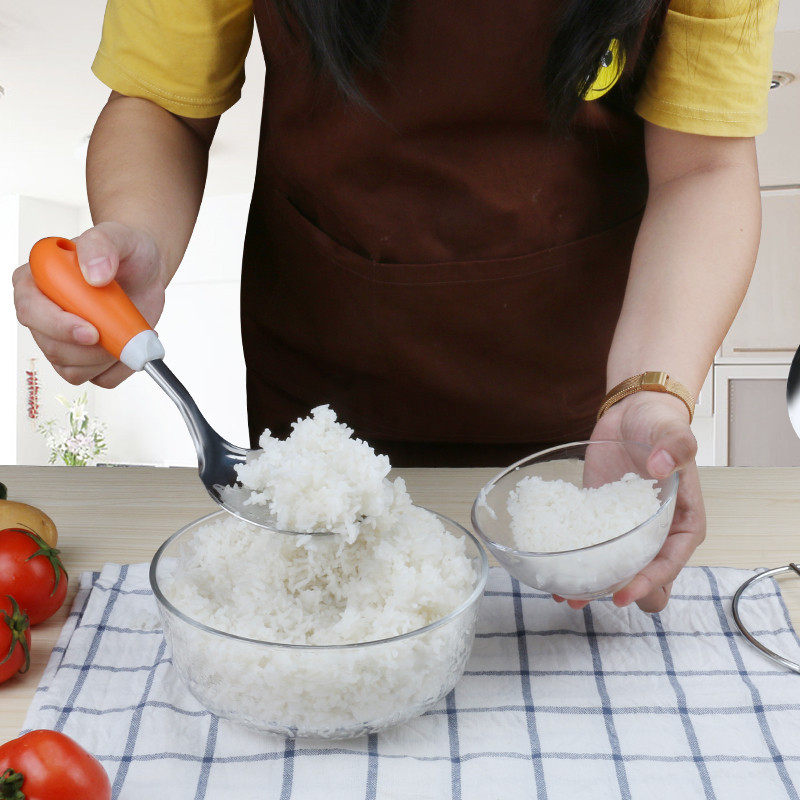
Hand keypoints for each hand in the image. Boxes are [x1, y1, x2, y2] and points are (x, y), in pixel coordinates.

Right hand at [13, 222, 165, 387]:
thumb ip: (101, 245)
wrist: (147, 272)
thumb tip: (93, 274)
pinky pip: (101, 378)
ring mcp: (63, 341)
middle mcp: (44, 315)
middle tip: (123, 329)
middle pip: (53, 349)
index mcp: (37, 281)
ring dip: (108, 357)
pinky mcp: (87, 359)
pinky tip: (132, 340)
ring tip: (130, 328)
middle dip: (92, 348)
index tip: (91, 330)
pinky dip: (123, 367)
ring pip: (75, 370)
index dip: (57, 326)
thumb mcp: (118, 236)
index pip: (30, 311)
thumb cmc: (126, 252)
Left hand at [555, 391, 705, 612]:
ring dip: (594, 585)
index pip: (669, 564)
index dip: (648, 583)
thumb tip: (662, 465)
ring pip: (617, 571)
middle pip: (646, 579)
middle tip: (592, 595)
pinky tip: (555, 574)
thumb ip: (675, 447)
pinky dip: (578, 563)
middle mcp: (657, 534)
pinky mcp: (601, 522)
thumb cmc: (660, 424)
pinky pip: (594, 550)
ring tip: (568, 594)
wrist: (632, 413)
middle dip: (621, 593)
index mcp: (683, 523)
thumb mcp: (672, 432)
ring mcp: (628, 531)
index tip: (623, 594)